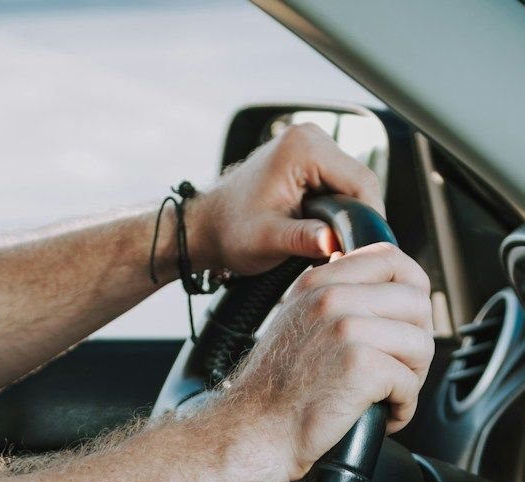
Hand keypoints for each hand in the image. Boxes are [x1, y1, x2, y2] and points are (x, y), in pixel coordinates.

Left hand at [189, 123, 384, 276]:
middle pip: (358, 180)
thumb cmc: (229, 231)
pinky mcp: (306, 157)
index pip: (360, 180)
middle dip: (359, 215)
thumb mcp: (267, 239)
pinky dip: (336, 207)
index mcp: (304, 147)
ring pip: (350, 182)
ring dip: (349, 212)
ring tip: (340, 244)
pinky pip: (336, 182)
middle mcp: (309, 137)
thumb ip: (303, 239)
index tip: (371, 246)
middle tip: (356, 250)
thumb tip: (334, 244)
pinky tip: (328, 231)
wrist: (205, 227)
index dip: (371, 216)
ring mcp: (308, 144)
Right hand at [226, 242, 434, 480]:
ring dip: (412, 379)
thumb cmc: (274, 394)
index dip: (413, 288)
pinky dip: (401, 408)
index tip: (409, 320)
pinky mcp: (361, 365)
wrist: (252, 433)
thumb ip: (337, 302)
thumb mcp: (297, 325)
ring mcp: (346, 329)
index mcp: (318, 284)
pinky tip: (380, 416)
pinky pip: (409, 383)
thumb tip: (393, 295)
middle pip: (417, 304)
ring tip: (387, 398)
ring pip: (421, 345)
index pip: (390, 259)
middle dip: (416, 344)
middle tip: (396, 373)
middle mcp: (331, 299)